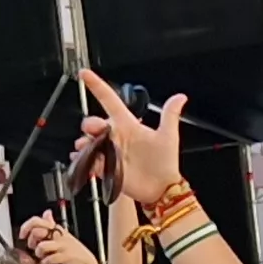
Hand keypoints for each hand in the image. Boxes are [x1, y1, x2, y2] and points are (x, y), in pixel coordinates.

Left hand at [19, 210, 97, 263]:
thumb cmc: (73, 252)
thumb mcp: (62, 236)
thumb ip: (52, 224)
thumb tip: (47, 212)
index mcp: (56, 229)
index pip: (37, 221)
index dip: (26, 227)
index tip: (22, 235)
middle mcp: (58, 235)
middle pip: (36, 232)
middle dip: (32, 242)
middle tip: (35, 248)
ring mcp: (62, 245)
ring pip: (41, 246)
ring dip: (39, 254)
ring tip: (44, 258)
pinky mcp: (65, 256)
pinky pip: (49, 259)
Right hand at [73, 74, 188, 206]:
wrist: (162, 189)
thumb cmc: (165, 162)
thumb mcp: (168, 136)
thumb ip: (170, 115)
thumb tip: (180, 97)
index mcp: (128, 125)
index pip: (110, 101)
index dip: (97, 86)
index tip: (84, 74)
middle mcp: (116, 136)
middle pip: (94, 123)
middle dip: (90, 123)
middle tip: (95, 130)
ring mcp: (110, 151)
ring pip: (88, 141)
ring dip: (84, 142)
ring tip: (86, 147)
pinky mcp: (106, 168)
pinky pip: (89, 161)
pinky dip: (82, 160)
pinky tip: (81, 159)